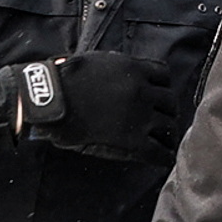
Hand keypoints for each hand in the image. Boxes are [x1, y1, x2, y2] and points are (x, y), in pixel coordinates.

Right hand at [7, 51, 182, 156]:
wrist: (50, 99)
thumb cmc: (64, 79)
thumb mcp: (98, 62)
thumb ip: (116, 67)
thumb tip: (120, 71)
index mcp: (134, 69)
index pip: (164, 75)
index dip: (162, 85)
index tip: (159, 94)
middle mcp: (143, 91)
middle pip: (170, 101)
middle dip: (168, 110)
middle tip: (164, 119)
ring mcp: (140, 116)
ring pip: (169, 126)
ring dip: (169, 133)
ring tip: (167, 141)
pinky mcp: (132, 140)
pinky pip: (157, 151)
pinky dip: (163, 156)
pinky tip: (164, 159)